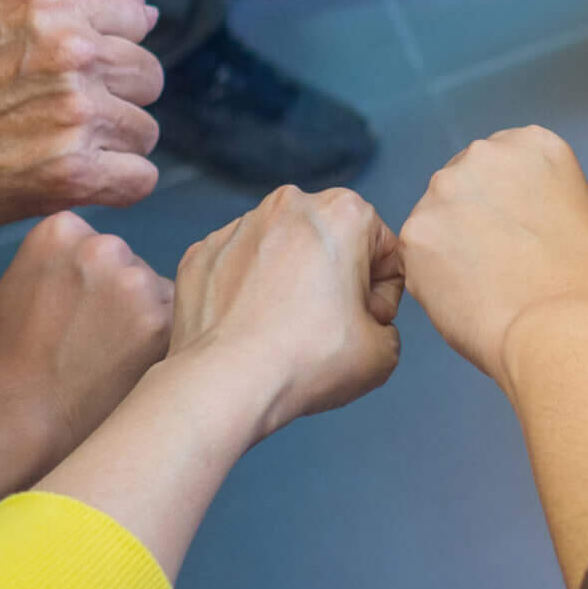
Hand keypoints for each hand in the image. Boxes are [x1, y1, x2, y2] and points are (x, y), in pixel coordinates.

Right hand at [0, 0, 163, 227]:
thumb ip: (70, 0)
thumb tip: (149, 14)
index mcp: (53, 1)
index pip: (136, 18)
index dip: (112, 45)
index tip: (79, 68)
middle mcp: (72, 51)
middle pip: (147, 74)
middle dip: (116, 94)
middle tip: (67, 112)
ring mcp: (75, 113)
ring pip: (146, 129)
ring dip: (114, 142)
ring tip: (64, 145)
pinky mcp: (72, 173)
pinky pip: (140, 178)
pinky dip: (116, 184)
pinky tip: (80, 178)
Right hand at [0, 209, 173, 459]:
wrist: (18, 421)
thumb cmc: (3, 363)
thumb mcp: (2, 293)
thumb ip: (41, 265)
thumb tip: (65, 263)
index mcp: (60, 231)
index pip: (92, 244)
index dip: (86, 282)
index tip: (74, 312)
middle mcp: (103, 245)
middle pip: (128, 264)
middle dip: (118, 295)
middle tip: (95, 339)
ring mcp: (136, 281)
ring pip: (156, 292)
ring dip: (143, 318)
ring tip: (111, 358)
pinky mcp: (161, 320)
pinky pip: (176, 323)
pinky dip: (160, 344)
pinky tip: (131, 367)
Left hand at [168, 185, 404, 435]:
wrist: (226, 383)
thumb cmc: (307, 359)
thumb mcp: (384, 352)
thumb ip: (386, 325)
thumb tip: (366, 326)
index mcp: (343, 212)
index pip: (383, 250)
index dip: (382, 294)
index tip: (366, 323)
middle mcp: (288, 206)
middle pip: (330, 243)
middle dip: (334, 281)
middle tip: (328, 329)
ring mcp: (237, 227)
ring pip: (280, 252)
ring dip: (288, 283)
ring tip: (284, 333)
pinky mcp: (201, 254)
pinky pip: (237, 268)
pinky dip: (246, 292)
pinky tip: (249, 330)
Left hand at [398, 127, 587, 391]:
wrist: (563, 330)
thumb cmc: (585, 285)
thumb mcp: (577, 209)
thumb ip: (534, 197)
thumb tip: (505, 218)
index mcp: (532, 143)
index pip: (498, 165)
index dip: (504, 205)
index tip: (517, 234)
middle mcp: (485, 153)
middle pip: (462, 185)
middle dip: (471, 220)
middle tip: (498, 263)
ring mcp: (445, 189)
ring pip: (435, 219)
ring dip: (448, 247)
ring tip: (485, 285)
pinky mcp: (415, 231)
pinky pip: (416, 255)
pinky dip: (433, 278)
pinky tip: (467, 297)